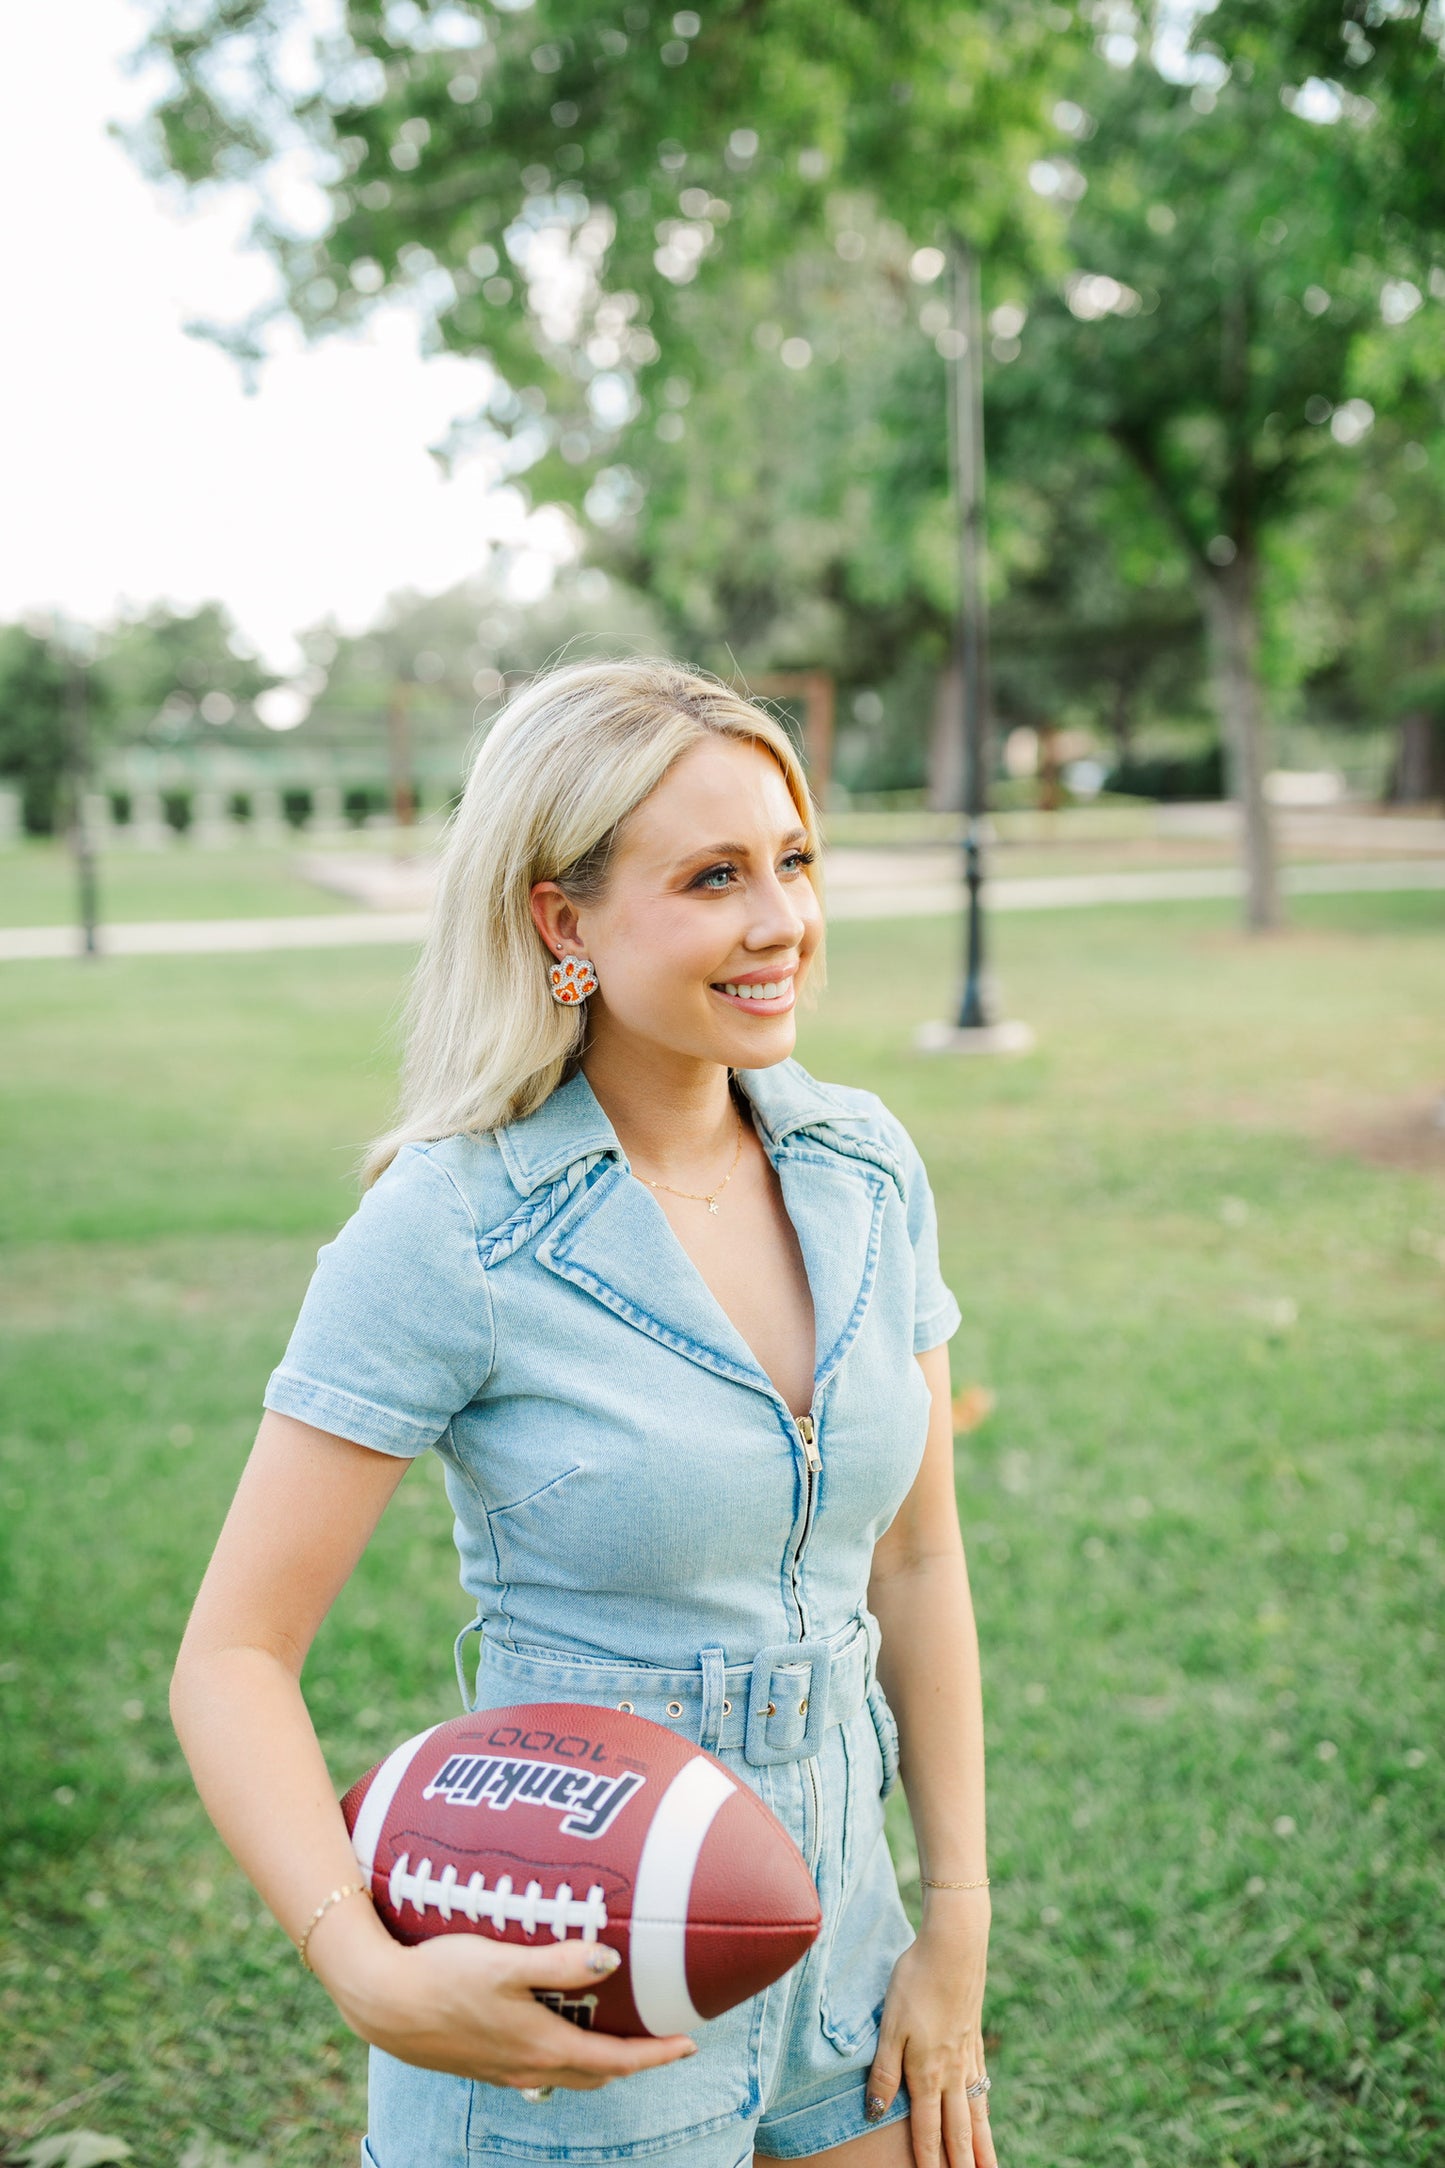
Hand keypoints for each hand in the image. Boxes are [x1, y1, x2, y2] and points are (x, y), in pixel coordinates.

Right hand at [313, 1905, 697, 2090]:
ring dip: (600, 2061)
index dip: (656, 2054)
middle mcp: (528, 2066)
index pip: (616, 2060)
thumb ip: (559, 1962)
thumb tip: (611, 1962)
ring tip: (621, 2036)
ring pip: (568, 2074)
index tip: (690, 2044)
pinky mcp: (484, 2063)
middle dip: (635, 2060)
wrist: (383, 2002)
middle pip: (597, 2073)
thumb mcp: (504, 1962)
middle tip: (664, 2039)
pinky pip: (539, 2070)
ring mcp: (504, 2069)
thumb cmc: (443, 1975)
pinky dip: (564, 2058)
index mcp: (542, 2045)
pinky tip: (557, 2037)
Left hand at [865, 1897, 995, 2167]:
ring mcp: (968, 2057)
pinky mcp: (974, 2039)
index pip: (927, 2132)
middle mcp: (952, 2073)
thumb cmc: (915, 1982)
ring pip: (977, 2114)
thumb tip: (875, 2113)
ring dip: (982, 2146)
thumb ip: (883, 2071)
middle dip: (963, 2165)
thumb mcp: (889, 2025)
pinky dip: (985, 2112)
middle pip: (959, 2132)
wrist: (954, 1946)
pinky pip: (982, 2089)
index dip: (929, 2163)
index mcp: (927, 2073)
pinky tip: (985, 2116)